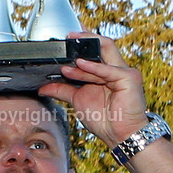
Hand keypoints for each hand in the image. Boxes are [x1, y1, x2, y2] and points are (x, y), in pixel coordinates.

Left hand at [38, 33, 148, 149]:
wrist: (119, 136)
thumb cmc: (104, 119)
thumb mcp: (78, 100)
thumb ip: (62, 90)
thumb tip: (43, 88)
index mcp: (106, 71)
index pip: (96, 49)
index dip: (84, 39)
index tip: (67, 35)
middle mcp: (117, 68)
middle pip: (102, 45)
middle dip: (85, 38)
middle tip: (67, 36)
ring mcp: (125, 72)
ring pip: (104, 54)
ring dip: (85, 52)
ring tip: (68, 50)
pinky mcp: (129, 79)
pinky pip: (108, 70)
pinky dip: (93, 67)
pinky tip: (80, 63)